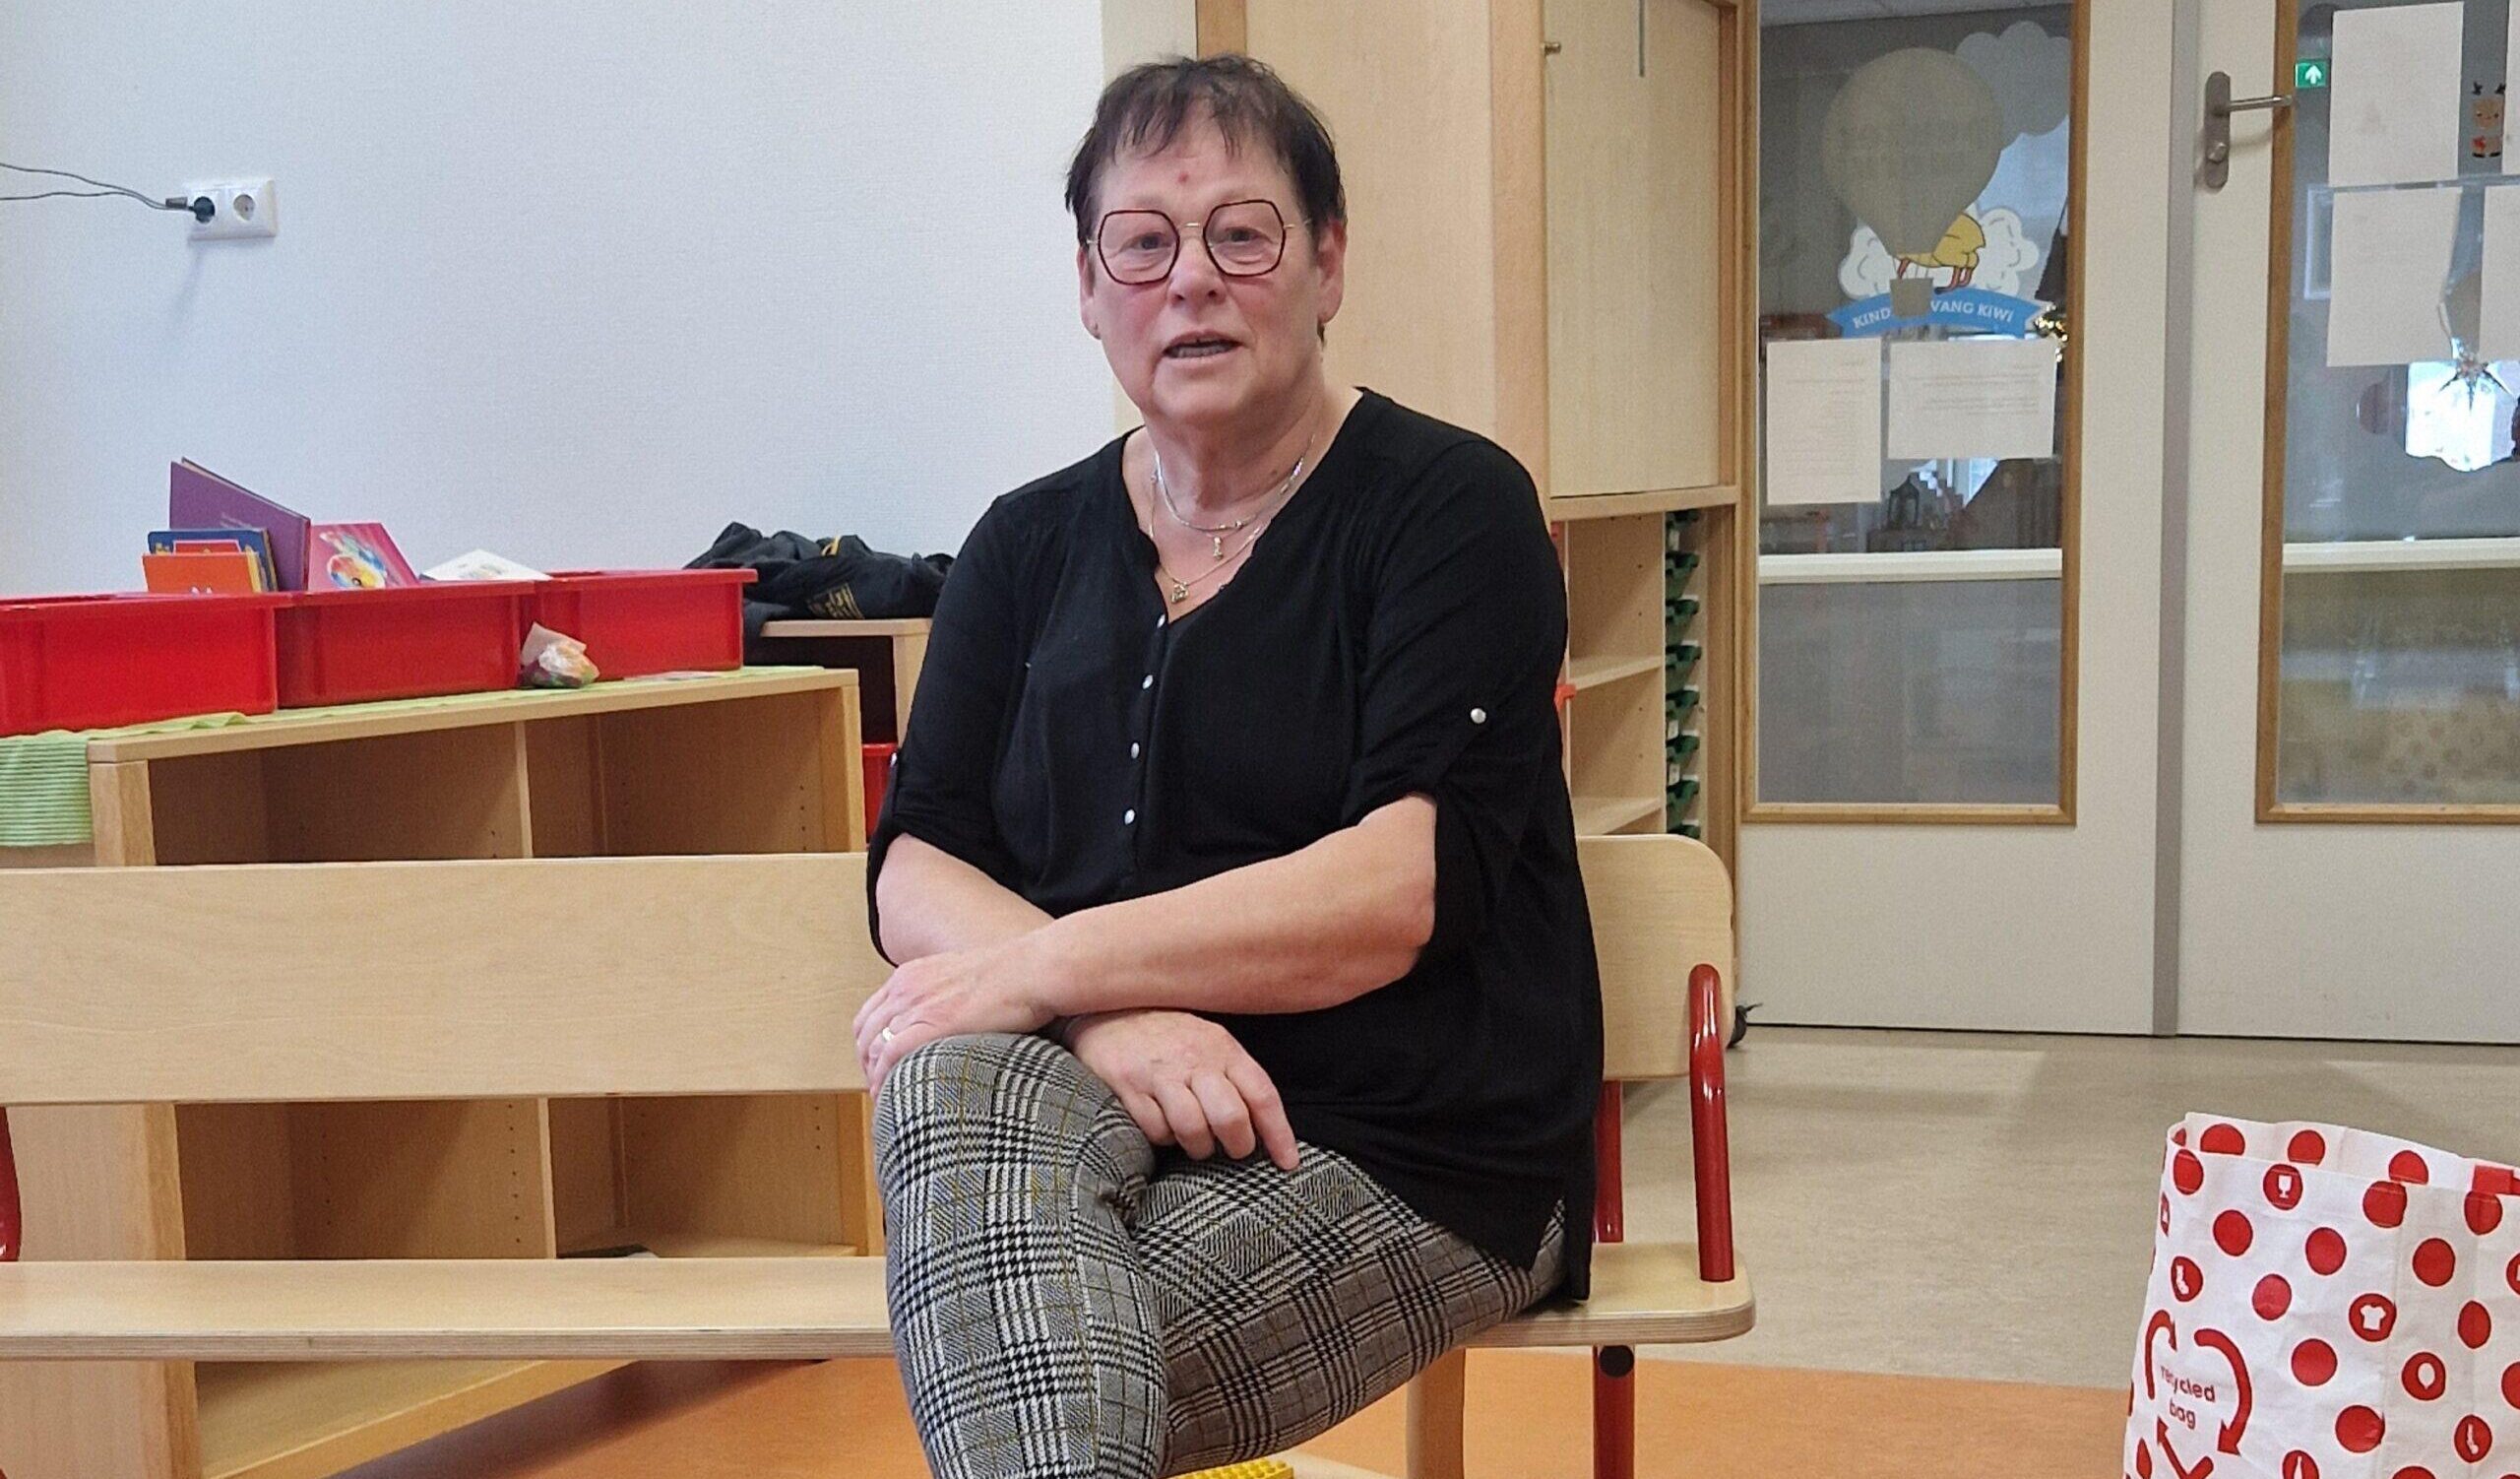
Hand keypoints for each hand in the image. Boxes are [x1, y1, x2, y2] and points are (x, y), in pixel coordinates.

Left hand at [854, 941, 1055, 1093]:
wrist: (1033, 971)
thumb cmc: (1016, 976)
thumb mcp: (968, 978)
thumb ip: (950, 996)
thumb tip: (956, 1020)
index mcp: (912, 974)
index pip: (872, 1012)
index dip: (869, 1041)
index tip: (880, 1063)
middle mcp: (906, 987)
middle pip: (865, 1032)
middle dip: (867, 1062)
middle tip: (880, 1085)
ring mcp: (915, 1005)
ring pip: (873, 1047)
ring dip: (874, 1075)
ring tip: (885, 1098)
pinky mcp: (928, 1025)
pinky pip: (889, 1057)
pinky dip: (884, 1079)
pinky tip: (891, 1096)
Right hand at [1065, 1010, 1298, 1170]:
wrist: (1109, 1008)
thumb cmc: (1166, 1034)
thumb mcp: (1208, 1041)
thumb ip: (1233, 1076)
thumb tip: (1261, 1123)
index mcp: (1223, 1047)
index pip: (1262, 1094)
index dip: (1279, 1133)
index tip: (1288, 1162)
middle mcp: (1195, 1058)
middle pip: (1230, 1117)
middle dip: (1237, 1145)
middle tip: (1234, 1149)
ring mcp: (1161, 1072)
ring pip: (1193, 1128)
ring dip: (1199, 1147)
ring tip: (1197, 1142)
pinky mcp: (1129, 1085)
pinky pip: (1156, 1130)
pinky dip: (1164, 1138)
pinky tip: (1163, 1125)